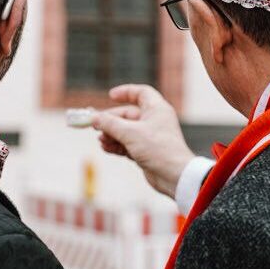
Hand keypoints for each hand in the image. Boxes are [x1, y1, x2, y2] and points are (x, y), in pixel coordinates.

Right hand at [91, 84, 194, 198]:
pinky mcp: (146, 152)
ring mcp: (150, 137)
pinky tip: (106, 148)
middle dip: (111, 120)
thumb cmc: (158, 149)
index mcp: (156, 109)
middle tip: (96, 125)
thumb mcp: (130, 133)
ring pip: (126, 131)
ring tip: (101, 140)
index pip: (141, 93)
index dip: (126, 92)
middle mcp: (154, 121)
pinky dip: (117, 145)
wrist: (174, 176)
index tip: (111, 96)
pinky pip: (127, 144)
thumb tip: (94, 118)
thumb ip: (110, 124)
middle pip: (128, 115)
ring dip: (112, 135)